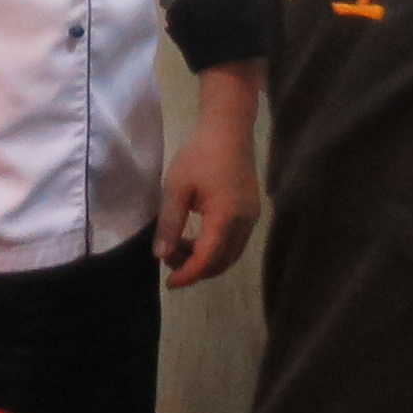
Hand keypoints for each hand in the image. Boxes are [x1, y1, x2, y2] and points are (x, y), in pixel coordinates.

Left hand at [157, 65, 263, 287]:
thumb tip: (161, 256)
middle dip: (195, 269)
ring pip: (229, 254)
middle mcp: (244, 223)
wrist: (229, 128)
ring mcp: (251, 218)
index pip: (207, 259)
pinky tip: (194, 236)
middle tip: (169, 260)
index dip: (188, 275)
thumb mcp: (176, 187)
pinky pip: (233, 242)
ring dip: (205, 259)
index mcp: (226, 217)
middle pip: (222, 262)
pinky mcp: (250, 212)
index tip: (169, 284)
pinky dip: (214, 248)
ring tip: (177, 246)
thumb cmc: (199, 154)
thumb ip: (170, 223)